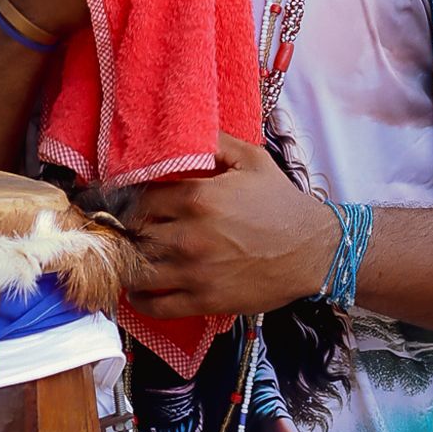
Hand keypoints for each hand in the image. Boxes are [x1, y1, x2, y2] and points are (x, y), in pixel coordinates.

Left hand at [126, 131, 340, 317]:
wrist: (313, 251)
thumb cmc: (281, 203)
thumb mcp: (252, 159)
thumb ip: (215, 141)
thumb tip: (186, 125)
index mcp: (198, 197)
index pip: (138, 198)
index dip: (125, 200)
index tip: (120, 202)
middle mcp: (190, 235)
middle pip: (132, 235)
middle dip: (122, 232)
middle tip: (119, 231)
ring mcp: (196, 272)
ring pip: (137, 272)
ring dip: (126, 266)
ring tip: (126, 259)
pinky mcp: (205, 300)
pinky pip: (156, 306)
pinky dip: (140, 300)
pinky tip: (139, 290)